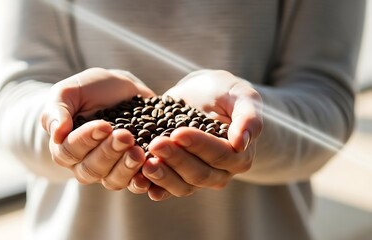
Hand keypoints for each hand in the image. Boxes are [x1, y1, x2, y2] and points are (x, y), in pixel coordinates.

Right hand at [41, 68, 154, 189]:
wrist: (121, 89)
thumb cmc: (89, 89)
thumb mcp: (68, 92)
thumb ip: (57, 111)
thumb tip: (56, 134)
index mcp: (65, 147)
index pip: (70, 151)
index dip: (86, 140)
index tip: (104, 125)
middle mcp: (85, 164)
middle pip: (92, 169)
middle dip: (109, 153)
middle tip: (126, 136)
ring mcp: (109, 170)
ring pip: (113, 180)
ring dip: (126, 168)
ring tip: (139, 152)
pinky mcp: (132, 170)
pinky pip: (135, 184)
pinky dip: (142, 181)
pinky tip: (151, 169)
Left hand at [140, 70, 262, 199]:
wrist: (201, 94)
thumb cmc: (224, 92)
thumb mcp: (241, 95)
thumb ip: (248, 117)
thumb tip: (241, 143)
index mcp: (238, 155)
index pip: (220, 155)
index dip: (199, 146)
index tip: (178, 132)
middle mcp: (219, 172)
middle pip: (199, 174)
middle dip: (176, 160)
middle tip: (156, 144)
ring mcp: (196, 176)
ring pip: (182, 186)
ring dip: (162, 177)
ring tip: (145, 163)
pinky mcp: (176, 175)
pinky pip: (165, 188)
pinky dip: (151, 186)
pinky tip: (138, 179)